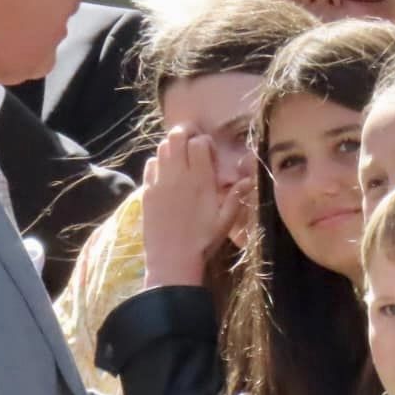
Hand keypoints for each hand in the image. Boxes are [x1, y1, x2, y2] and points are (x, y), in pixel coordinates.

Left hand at [140, 129, 250, 288]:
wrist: (172, 261)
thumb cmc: (203, 242)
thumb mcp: (225, 221)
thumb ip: (236, 197)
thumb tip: (248, 179)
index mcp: (201, 180)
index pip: (199, 143)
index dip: (205, 142)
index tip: (209, 153)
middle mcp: (179, 175)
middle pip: (177, 136)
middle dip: (185, 132)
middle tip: (192, 141)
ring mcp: (159, 182)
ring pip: (162, 148)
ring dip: (172, 146)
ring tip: (180, 157)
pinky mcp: (146, 191)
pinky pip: (150, 165)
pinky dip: (158, 162)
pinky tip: (166, 173)